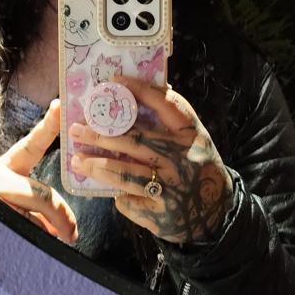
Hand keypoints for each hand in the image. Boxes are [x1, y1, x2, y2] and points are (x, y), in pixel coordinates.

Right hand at [0, 99, 78, 244]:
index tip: (61, 105)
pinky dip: (30, 246)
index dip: (49, 125)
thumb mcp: (8, 197)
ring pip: (35, 222)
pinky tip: (15, 247)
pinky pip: (23, 238)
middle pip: (42, 195)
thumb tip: (64, 229)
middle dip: (61, 217)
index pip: (31, 145)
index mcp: (3, 168)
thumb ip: (37, 204)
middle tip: (72, 234)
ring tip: (30, 240)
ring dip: (42, 235)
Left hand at [69, 74, 231, 245]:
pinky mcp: (159, 212)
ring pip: (124, 172)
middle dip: (100, 134)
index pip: (166, 105)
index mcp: (191, 136)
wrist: (218, 213)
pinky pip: (128, 199)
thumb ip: (170, 123)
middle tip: (76, 129)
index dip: (140, 90)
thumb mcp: (194, 142)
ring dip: (96, 165)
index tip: (115, 81)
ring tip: (77, 160)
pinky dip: (117, 194)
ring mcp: (170, 187)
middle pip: (134, 140)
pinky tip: (107, 188)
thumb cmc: (197, 168)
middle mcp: (181, 158)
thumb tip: (137, 93)